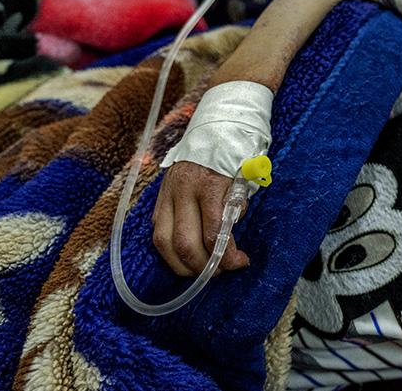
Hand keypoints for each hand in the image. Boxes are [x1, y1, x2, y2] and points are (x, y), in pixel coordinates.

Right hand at [152, 161, 248, 276]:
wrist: (214, 129)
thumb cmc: (233, 156)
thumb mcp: (243, 177)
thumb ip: (236, 204)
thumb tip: (230, 231)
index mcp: (208, 184)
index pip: (213, 232)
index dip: (226, 255)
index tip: (240, 262)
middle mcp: (182, 191)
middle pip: (185, 243)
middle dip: (204, 266)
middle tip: (221, 271)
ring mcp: (166, 195)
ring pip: (164, 243)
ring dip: (183, 265)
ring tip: (203, 271)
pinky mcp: (158, 200)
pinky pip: (158, 233)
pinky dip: (170, 252)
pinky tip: (186, 258)